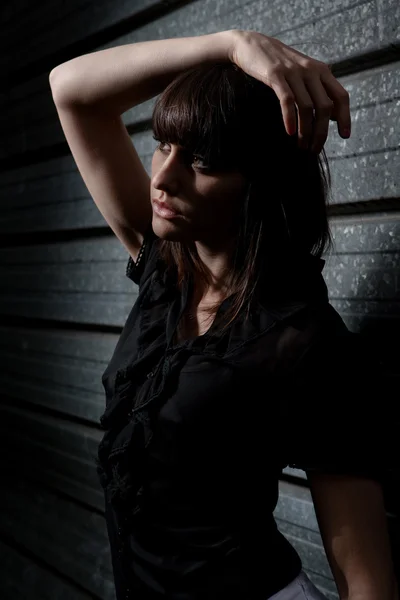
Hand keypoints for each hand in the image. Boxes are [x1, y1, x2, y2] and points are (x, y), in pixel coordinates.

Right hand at [228, 29, 350, 153]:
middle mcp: (311, 70)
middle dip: (321, 132)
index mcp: (321, 71)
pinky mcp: (276, 75)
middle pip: (324, 107)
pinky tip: (290, 133)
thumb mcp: (304, 75)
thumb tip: (333, 115)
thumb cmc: (278, 64)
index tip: (344, 136)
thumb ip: (319, 92)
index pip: (341, 96)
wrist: (252, 45)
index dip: (345, 117)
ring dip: (306, 131)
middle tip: (314, 149)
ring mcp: (294, 72)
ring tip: (302, 146)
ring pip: (307, 107)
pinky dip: (290, 119)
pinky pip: (287, 101)